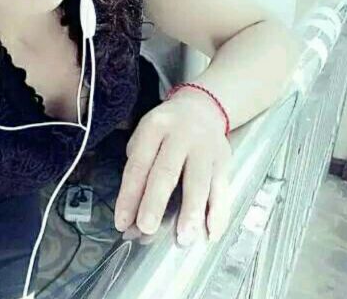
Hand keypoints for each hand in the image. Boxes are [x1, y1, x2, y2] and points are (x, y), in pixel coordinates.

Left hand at [114, 88, 232, 245]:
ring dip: (191, 212)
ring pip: (198, 182)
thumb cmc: (166, 129)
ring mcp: (205, 148)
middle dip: (155, 202)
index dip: (129, 194)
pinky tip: (211, 233)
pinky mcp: (224, 161)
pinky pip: (222, 189)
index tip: (122, 221)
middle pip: (166, 171)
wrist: (202, 108)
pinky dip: (218, 213)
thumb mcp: (146, 135)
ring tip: (183, 238)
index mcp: (154, 127)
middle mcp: (180, 135)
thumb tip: (131, 214)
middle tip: (146, 228)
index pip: (139, 164)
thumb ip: (139, 168)